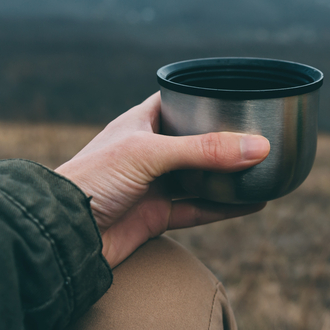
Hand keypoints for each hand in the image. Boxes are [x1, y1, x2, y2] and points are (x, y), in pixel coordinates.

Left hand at [56, 92, 269, 267]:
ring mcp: (153, 186)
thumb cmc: (92, 180)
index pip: (176, 101)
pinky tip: (254, 203)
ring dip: (230, 177)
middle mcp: (148, 152)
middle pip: (195, 142)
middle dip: (225, 141)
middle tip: (262, 136)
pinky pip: (198, 210)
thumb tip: (259, 147)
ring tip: (266, 169)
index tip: (238, 95)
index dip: (203, 96)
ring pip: (200, 178)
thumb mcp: (150, 154)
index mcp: (139, 123)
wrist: (62, 235)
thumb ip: (205, 151)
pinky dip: (226, 208)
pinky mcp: (156, 217)